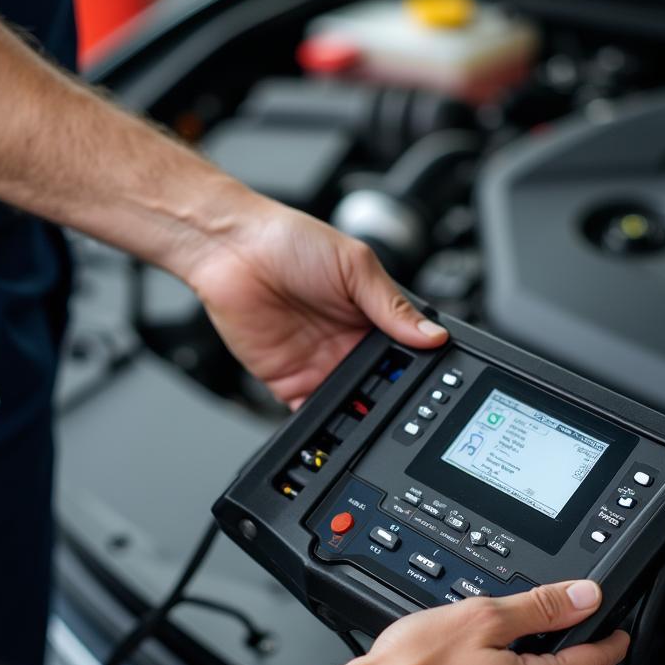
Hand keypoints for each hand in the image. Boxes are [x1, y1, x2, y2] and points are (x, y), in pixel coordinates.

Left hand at [185, 197, 447, 407]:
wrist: (232, 250)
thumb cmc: (288, 241)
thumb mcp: (355, 265)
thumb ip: (392, 305)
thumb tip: (432, 335)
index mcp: (370, 315)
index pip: (404, 351)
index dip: (417, 365)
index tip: (430, 377)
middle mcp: (347, 343)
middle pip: (381, 384)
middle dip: (391, 395)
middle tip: (400, 400)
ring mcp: (319, 365)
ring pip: (350, 404)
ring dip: (360, 412)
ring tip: (371, 412)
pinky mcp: (288, 382)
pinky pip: (311, 413)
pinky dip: (323, 423)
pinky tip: (335, 423)